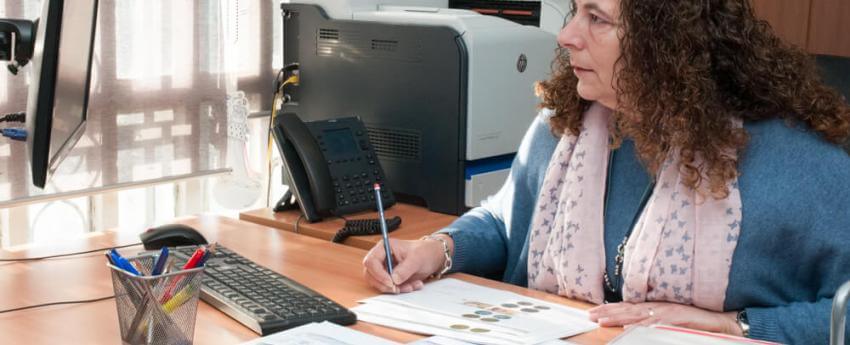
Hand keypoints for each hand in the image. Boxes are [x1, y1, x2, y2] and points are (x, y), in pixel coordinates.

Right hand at [362, 236, 450, 293]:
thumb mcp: (416, 258)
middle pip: (371, 275)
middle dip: (384, 284)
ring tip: (411, 286)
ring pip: (379, 284)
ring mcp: (385, 268)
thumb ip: (404, 269)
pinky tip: (413, 285)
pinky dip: (400, 290)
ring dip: (393, 289)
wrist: (433, 257)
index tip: (390, 282)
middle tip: (397, 288)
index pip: (371, 261)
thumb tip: (394, 279)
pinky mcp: (390, 278)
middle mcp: (382, 258)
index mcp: (384, 247)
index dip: (378, 274)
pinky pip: (389, 288)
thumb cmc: (424, 251)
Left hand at [587, 302, 741, 335]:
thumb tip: (632, 324)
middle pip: (627, 309)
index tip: (594, 312)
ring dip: (618, 317)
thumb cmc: (694, 322)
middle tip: (590, 315)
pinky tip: (630, 326)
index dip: (610, 309)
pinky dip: (643, 324)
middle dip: (607, 312)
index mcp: (655, 307)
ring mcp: (666, 312)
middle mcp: (658, 307)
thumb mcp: (668, 320)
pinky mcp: (676, 319)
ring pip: (637, 315)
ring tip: (602, 320)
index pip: (628, 307)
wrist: (719, 320)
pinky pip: (657, 323)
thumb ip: (652, 321)